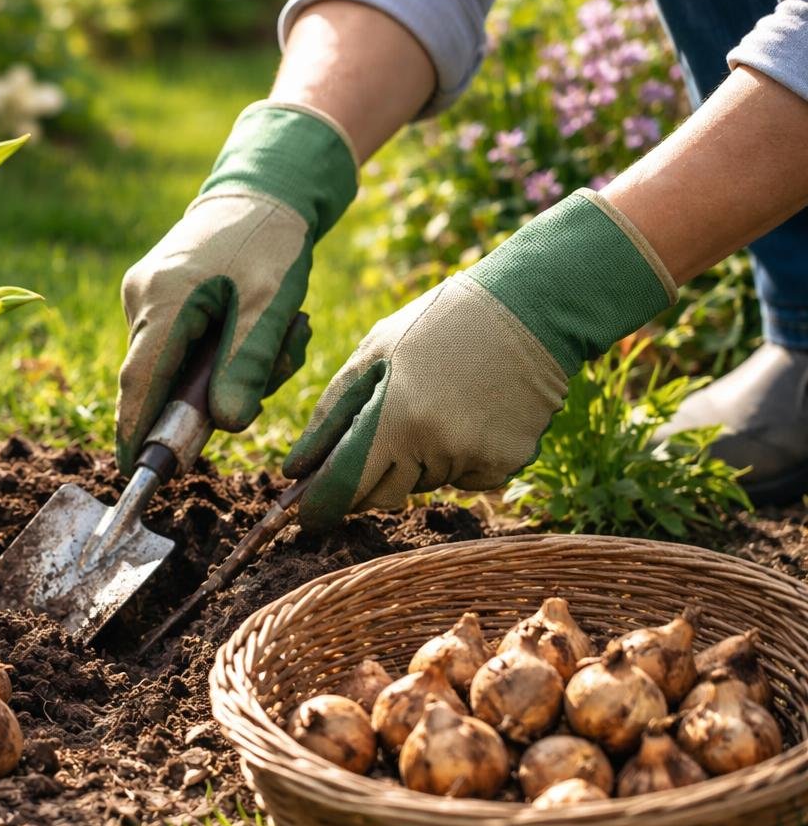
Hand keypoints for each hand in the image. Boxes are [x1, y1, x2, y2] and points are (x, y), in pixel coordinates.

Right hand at [114, 101, 355, 467]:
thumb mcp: (271, 306)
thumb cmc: (270, 243)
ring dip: (227, 370)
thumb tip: (227, 424)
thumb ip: (247, 366)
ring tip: (284, 337)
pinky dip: (221, 352)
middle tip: (268, 377)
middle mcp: (141, 299)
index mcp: (164, 300)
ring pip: (176, 365)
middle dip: (211, 395)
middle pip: (160, 378)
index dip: (136, 430)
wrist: (264, 189)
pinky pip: (181, 345)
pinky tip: (263, 328)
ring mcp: (144, 296)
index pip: (140, 381)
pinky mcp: (156, 297)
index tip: (135, 472)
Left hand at [285, 189, 677, 529]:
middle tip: (383, 428)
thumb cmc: (437, 325)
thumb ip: (330, 415)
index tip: (307, 514)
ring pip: (422, 484)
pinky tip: (472, 412)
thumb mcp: (373, 354)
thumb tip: (296, 470)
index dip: (319, 506)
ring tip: (437, 401)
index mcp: (394, 416)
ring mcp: (474, 458)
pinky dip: (457, 458)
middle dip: (369, 478)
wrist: (530, 310)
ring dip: (416, 460)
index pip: (342, 487)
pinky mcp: (506, 464)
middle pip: (381, 495)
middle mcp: (435, 447)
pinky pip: (462, 479)